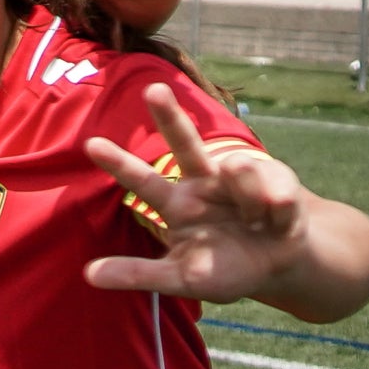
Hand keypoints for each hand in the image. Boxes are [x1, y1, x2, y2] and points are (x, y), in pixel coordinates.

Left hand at [84, 83, 297, 303]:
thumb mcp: (180, 278)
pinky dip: (279, 212)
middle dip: (169, 116)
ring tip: (255, 221)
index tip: (90, 144)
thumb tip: (89, 275)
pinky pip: (277, 190)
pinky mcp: (276, 180)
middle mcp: (202, 183)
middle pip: (184, 142)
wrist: (278, 268)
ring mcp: (239, 178)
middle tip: (152, 90)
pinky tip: (277, 222)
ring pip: (239, 168)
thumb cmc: (224, 270)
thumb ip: (140, 275)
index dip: (119, 163)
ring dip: (250, 192)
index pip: (142, 180)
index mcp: (176, 204)